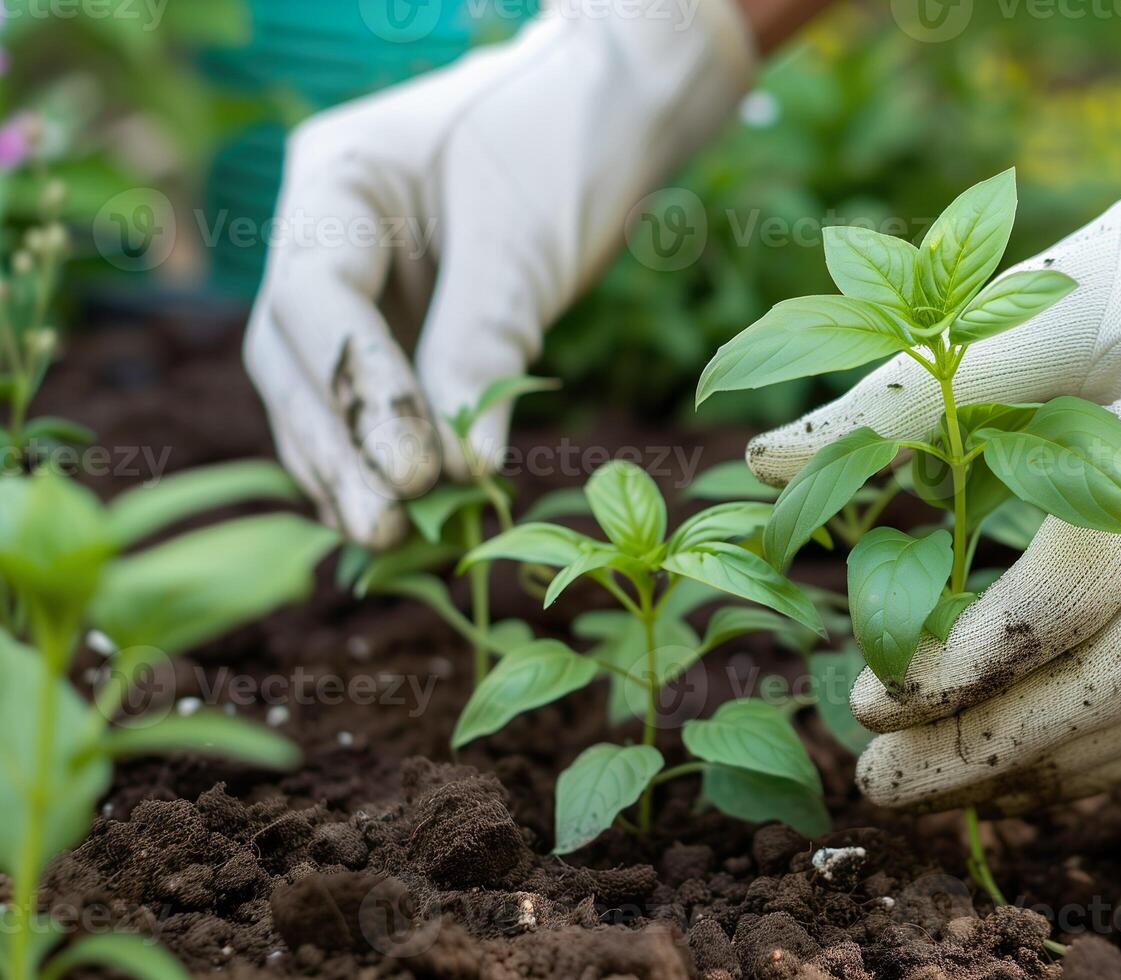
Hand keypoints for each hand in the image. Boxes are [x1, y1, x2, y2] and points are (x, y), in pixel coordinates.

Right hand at [243, 0, 754, 546]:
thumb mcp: (525, 240)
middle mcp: (321, 232)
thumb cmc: (569, 143)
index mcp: (332, 178)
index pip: (315, 300)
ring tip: (388, 539)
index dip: (359, 391)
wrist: (616, 108)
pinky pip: (374, 397)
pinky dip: (388, 453)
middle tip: (385, 525)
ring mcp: (352, 281)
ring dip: (351, 467)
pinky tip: (406, 515)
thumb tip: (460, 467)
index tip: (413, 466)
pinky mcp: (396, 324)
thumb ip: (482, 343)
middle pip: (295, 355)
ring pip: (321, 388)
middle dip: (339, 446)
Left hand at [748, 92, 1120, 812]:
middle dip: (985, 748)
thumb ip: (906, 398)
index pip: (1068, 600)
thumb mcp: (1045, 305)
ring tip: (927, 786)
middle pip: (1113, 686)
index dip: (961, 665)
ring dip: (1039, 768)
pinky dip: (1107, 752)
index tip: (866, 695)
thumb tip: (758, 461)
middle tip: (874, 780)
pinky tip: (1024, 766)